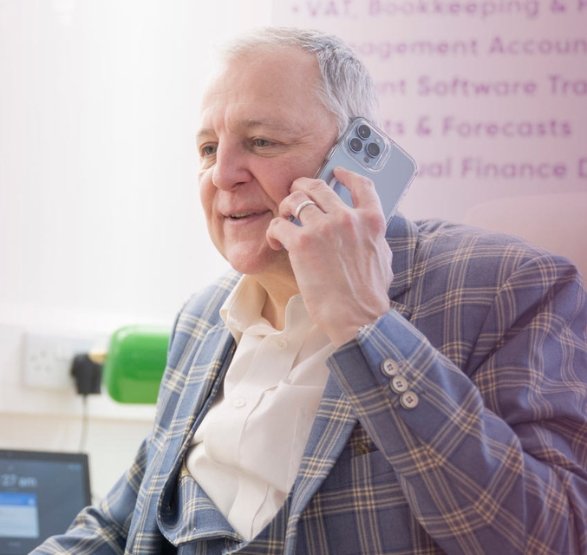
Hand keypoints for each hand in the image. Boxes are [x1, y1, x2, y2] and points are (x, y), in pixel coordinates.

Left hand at [266, 167, 392, 346]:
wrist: (357, 318)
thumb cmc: (370, 296)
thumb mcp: (383, 259)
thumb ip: (374, 239)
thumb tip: (370, 233)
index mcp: (371, 220)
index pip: (361, 185)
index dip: (346, 173)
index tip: (337, 170)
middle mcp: (348, 217)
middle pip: (318, 186)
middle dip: (302, 187)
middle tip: (295, 194)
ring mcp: (324, 228)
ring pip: (296, 199)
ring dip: (286, 206)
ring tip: (284, 218)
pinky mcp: (301, 243)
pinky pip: (280, 223)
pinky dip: (274, 230)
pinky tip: (276, 241)